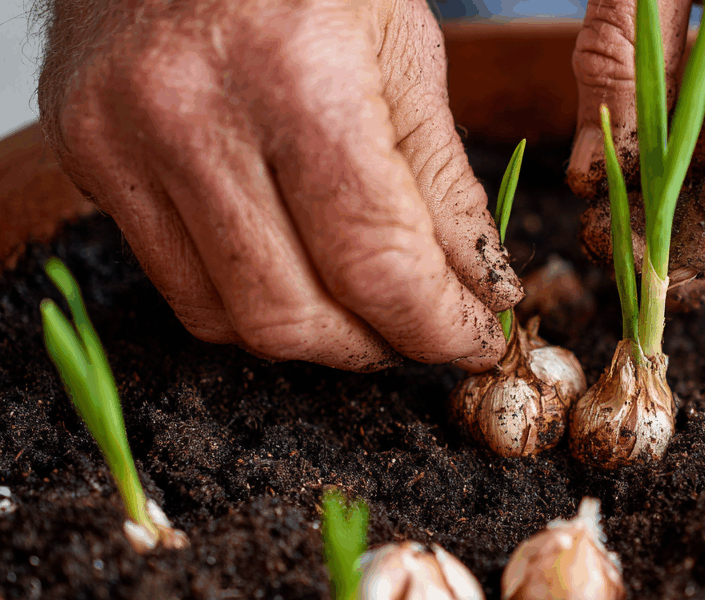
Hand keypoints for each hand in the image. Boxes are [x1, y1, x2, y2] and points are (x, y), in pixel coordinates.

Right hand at [38, 0, 521, 371]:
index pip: (376, 263)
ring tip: (368, 312)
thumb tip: (478, 287)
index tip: (478, 340)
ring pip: (230, 320)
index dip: (440, 325)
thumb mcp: (404, 53)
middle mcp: (192, 117)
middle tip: (426, 331)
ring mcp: (123, 140)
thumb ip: (442, 184)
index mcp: (296, 77)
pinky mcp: (87, 156)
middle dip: (380, 345)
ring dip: (318, 338)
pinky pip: (179, 286)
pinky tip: (298, 277)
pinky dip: (251, 304)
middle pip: (295, 314)